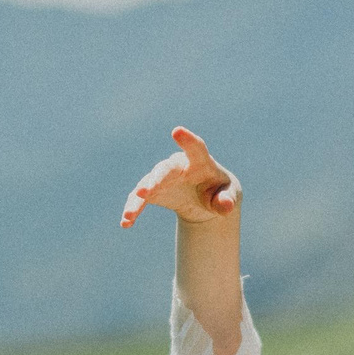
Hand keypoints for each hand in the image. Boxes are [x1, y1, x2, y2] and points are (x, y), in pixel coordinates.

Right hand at [120, 126, 239, 227]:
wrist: (206, 197)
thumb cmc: (219, 190)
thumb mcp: (227, 195)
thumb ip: (227, 199)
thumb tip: (226, 206)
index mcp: (200, 161)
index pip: (195, 148)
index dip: (187, 140)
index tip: (177, 131)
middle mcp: (178, 166)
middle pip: (166, 168)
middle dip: (157, 178)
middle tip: (147, 190)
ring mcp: (162, 177)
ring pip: (148, 183)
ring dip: (139, 198)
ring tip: (130, 213)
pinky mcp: (152, 190)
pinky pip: (140, 198)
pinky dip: (133, 209)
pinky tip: (126, 223)